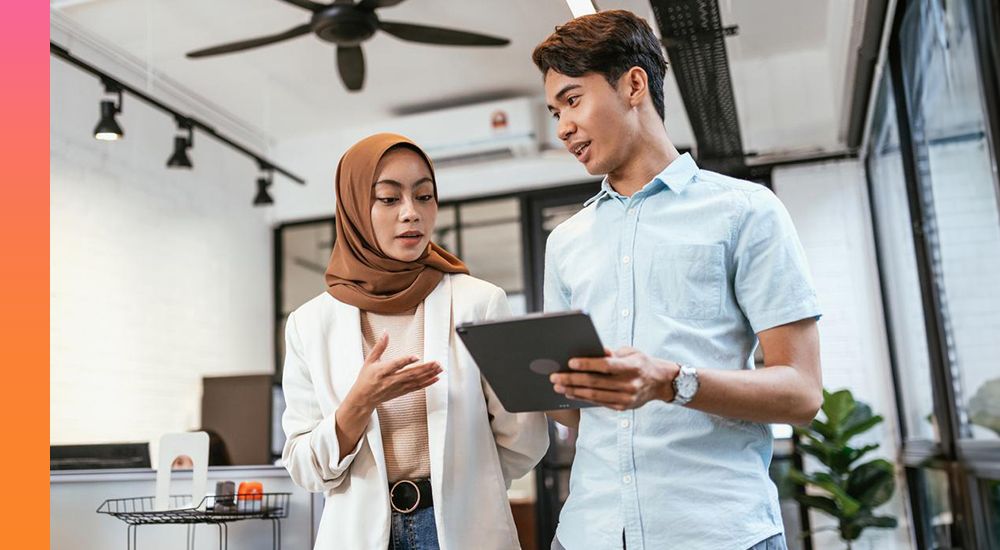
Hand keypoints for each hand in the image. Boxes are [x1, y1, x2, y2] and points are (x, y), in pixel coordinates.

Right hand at [344, 332, 441, 413]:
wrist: (364, 398)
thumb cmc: (366, 379)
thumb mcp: (370, 360)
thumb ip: (380, 346)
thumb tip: (385, 333)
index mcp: (382, 371)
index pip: (396, 365)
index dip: (406, 361)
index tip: (416, 356)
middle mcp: (391, 380)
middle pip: (410, 373)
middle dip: (425, 368)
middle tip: (436, 363)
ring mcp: (398, 387)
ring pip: (416, 380)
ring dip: (429, 374)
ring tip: (439, 368)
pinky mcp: (402, 392)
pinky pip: (417, 387)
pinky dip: (427, 383)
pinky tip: (435, 378)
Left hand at [549, 347, 679, 410]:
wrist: (661, 382)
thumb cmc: (641, 363)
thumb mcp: (631, 352)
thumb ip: (613, 354)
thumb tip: (593, 352)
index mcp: (632, 367)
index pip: (606, 366)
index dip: (587, 364)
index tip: (570, 362)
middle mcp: (630, 384)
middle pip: (596, 382)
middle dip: (572, 379)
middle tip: (555, 377)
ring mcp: (626, 398)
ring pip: (595, 395)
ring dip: (574, 391)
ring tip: (559, 386)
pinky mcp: (622, 407)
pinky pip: (599, 403)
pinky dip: (583, 398)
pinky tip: (571, 393)